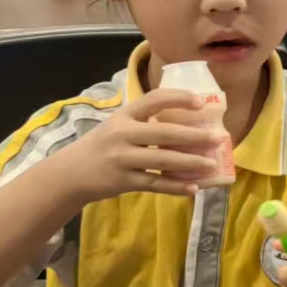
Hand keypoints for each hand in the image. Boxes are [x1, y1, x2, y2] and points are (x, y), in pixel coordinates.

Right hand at [56, 88, 220, 202]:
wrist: (69, 174)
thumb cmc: (102, 146)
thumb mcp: (117, 126)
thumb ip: (145, 123)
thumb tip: (190, 125)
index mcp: (124, 115)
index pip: (154, 99)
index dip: (178, 98)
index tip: (200, 102)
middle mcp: (122, 134)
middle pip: (164, 133)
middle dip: (194, 136)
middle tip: (218, 138)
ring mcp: (121, 159)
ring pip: (163, 161)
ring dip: (190, 163)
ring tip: (211, 164)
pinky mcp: (122, 181)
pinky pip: (155, 184)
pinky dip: (175, 186)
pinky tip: (193, 187)